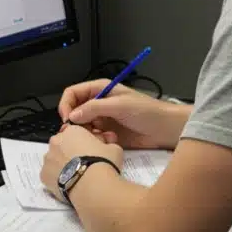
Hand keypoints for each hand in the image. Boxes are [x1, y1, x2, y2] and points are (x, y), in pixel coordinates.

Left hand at [41, 125, 123, 198]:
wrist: (93, 186)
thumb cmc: (103, 163)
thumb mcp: (114, 147)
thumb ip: (107, 142)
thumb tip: (106, 143)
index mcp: (72, 131)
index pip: (75, 131)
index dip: (83, 140)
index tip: (90, 148)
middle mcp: (56, 141)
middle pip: (62, 143)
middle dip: (70, 150)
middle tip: (83, 162)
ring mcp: (48, 158)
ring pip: (54, 159)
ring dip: (62, 163)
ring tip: (77, 174)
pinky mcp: (43, 175)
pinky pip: (50, 174)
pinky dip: (57, 177)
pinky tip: (69, 182)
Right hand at [58, 79, 187, 149]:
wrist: (165, 129)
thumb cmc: (146, 111)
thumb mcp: (119, 105)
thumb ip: (94, 108)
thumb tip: (72, 116)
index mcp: (100, 89)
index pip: (73, 93)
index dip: (66, 105)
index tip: (68, 119)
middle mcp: (98, 103)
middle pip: (74, 111)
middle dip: (74, 122)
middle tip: (80, 133)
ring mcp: (102, 119)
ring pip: (81, 126)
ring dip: (85, 133)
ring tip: (97, 137)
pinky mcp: (107, 134)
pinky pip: (92, 137)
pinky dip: (94, 140)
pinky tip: (105, 142)